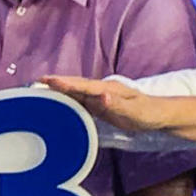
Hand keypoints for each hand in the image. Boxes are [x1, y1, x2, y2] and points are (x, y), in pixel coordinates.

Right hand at [41, 75, 167, 131]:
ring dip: (59, 90)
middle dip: (56, 83)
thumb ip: (116, 104)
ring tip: (40, 90)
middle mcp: (101, 90)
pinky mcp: (100, 105)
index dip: (65, 83)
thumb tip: (101, 96)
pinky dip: (67, 99)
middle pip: (75, 85)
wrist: (159, 116)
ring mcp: (100, 97)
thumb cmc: (148, 113)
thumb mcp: (133, 111)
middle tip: (36, 82)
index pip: (82, 85)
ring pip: (76, 92)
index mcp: (108, 89)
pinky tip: (59, 103)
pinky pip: (80, 101)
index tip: (47, 80)